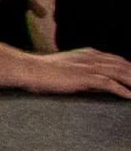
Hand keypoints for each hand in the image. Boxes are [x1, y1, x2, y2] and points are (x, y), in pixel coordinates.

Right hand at [16, 47, 130, 98]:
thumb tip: (95, 81)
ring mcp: (88, 66)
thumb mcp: (68, 67)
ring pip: (119, 72)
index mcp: (89, 54)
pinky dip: (121, 90)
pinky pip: (108, 83)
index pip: (117, 60)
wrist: (29, 69)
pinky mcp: (83, 76)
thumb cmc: (43, 71)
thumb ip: (83, 70)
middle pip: (123, 65)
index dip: (130, 68)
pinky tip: (129, 97)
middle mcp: (91, 57)